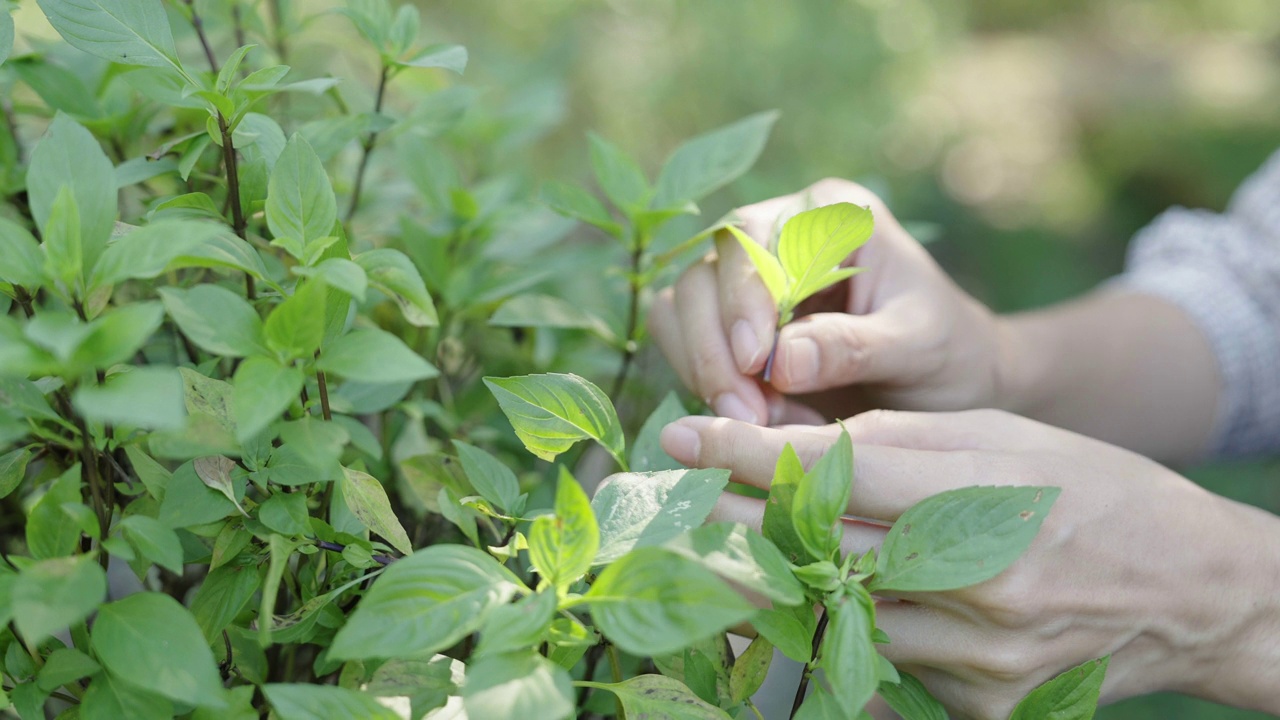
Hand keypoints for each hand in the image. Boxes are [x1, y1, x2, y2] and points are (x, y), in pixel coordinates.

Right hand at [648, 178, 1004, 426]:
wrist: (952, 385)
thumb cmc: (949, 353)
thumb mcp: (918, 346)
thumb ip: (854, 346)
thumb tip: (781, 361)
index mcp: (829, 215)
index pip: (753, 237)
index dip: (743, 297)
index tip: (756, 363)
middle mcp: (776, 234)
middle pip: (705, 274)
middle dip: (716, 349)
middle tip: (747, 415)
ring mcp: (746, 281)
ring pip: (682, 310)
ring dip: (705, 371)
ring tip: (757, 424)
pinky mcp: (729, 326)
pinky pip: (685, 347)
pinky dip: (706, 387)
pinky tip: (756, 423)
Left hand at [659, 409, 1279, 717]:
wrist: (1189, 592)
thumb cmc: (1093, 491)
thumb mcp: (1003, 437)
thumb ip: (898, 445)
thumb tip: (793, 450)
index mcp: (986, 496)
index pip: (834, 473)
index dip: (744, 454)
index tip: (678, 437)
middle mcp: (980, 584)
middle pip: (816, 555)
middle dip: (727, 528)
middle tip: (665, 506)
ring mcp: (980, 658)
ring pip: (835, 623)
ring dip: (763, 591)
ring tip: (704, 562)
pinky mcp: (983, 709)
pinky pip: (882, 672)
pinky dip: (835, 639)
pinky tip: (792, 615)